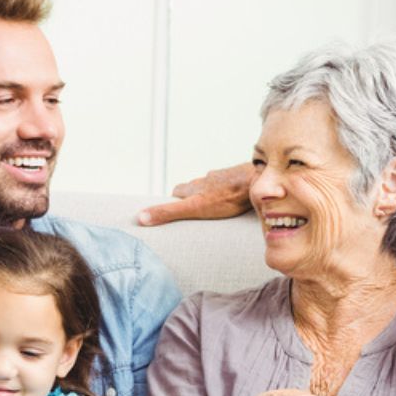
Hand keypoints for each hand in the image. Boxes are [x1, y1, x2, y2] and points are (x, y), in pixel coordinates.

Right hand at [136, 163, 253, 225]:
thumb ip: (168, 213)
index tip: (173, 208)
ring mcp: (223, 178)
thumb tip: (140, 217)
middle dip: (191, 197)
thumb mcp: (193, 208)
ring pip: (212, 185)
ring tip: (214, 207)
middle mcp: (206, 180)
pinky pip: (231, 185)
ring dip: (210, 194)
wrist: (255, 181)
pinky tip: (235, 200)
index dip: (174, 200)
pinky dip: (228, 192)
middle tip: (192, 209)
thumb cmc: (226, 197)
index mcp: (194, 188)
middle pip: (193, 187)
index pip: (177, 192)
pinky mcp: (239, 179)